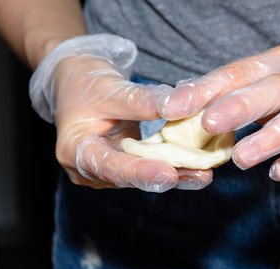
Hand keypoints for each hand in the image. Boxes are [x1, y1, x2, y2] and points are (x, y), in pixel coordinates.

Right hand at [30, 34, 212, 191]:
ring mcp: (105, 170)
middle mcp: (88, 168)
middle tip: (199, 176)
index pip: (110, 167)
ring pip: (142, 176)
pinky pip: (147, 167)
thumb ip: (141, 101)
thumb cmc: (85, 82)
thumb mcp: (110, 87)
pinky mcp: (121, 165)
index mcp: (74, 150)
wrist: (76, 81)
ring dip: (174, 174)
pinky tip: (197, 166)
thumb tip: (176, 106)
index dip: (140, 172)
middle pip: (130, 177)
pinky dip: (170, 165)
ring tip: (205, 174)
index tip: (168, 174)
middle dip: (165, 177)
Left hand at [159, 43, 279, 180]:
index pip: (239, 72)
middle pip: (274, 90)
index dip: (206, 89)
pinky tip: (278, 173)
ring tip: (240, 158)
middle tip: (208, 123)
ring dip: (269, 139)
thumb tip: (177, 103)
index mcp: (278, 62)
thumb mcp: (260, 85)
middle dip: (240, 107)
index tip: (174, 107)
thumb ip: (223, 94)